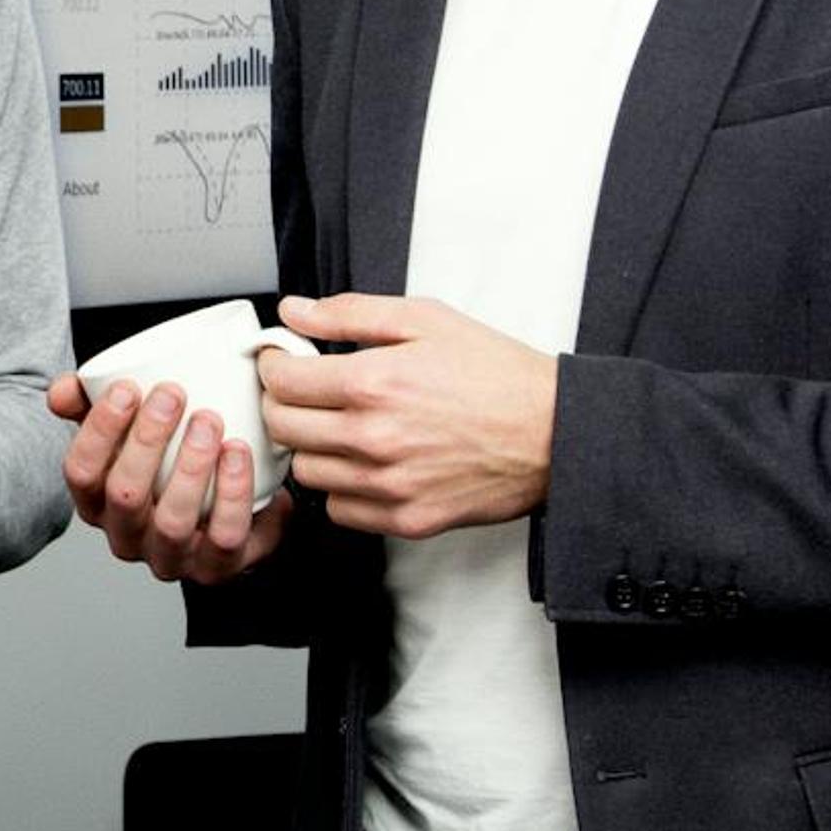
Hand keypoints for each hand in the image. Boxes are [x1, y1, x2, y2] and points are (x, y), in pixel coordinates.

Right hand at [50, 371, 285, 581]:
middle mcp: (126, 536)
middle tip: (172, 394)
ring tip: (209, 420)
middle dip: (146, 440)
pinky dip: (232, 492)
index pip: (80, 472)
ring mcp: (170, 557)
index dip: (99, 430)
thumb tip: (61, 391)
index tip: (126, 387)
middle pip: (124, 494)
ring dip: (190, 466)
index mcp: (96, 502)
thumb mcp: (126, 428)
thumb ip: (89, 401)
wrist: (237, 504)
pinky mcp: (216, 566)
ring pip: (172, 522)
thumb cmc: (170, 462)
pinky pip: (224, 536)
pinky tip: (237, 452)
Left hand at [262, 293, 556, 537]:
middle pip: (282, 427)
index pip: (280, 380)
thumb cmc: (497, 374)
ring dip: (311, 447)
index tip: (285, 361)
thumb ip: (351, 313)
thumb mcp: (426, 320)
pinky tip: (364, 463)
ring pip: (306, 472)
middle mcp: (373, 438)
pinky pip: (340, 510)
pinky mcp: (407, 519)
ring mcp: (388, 484)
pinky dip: (342, 488)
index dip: (274, 365)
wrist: (555, 433)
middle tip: (307, 391)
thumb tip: (295, 312)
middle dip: (283, 403)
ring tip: (339, 426)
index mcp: (373, 383)